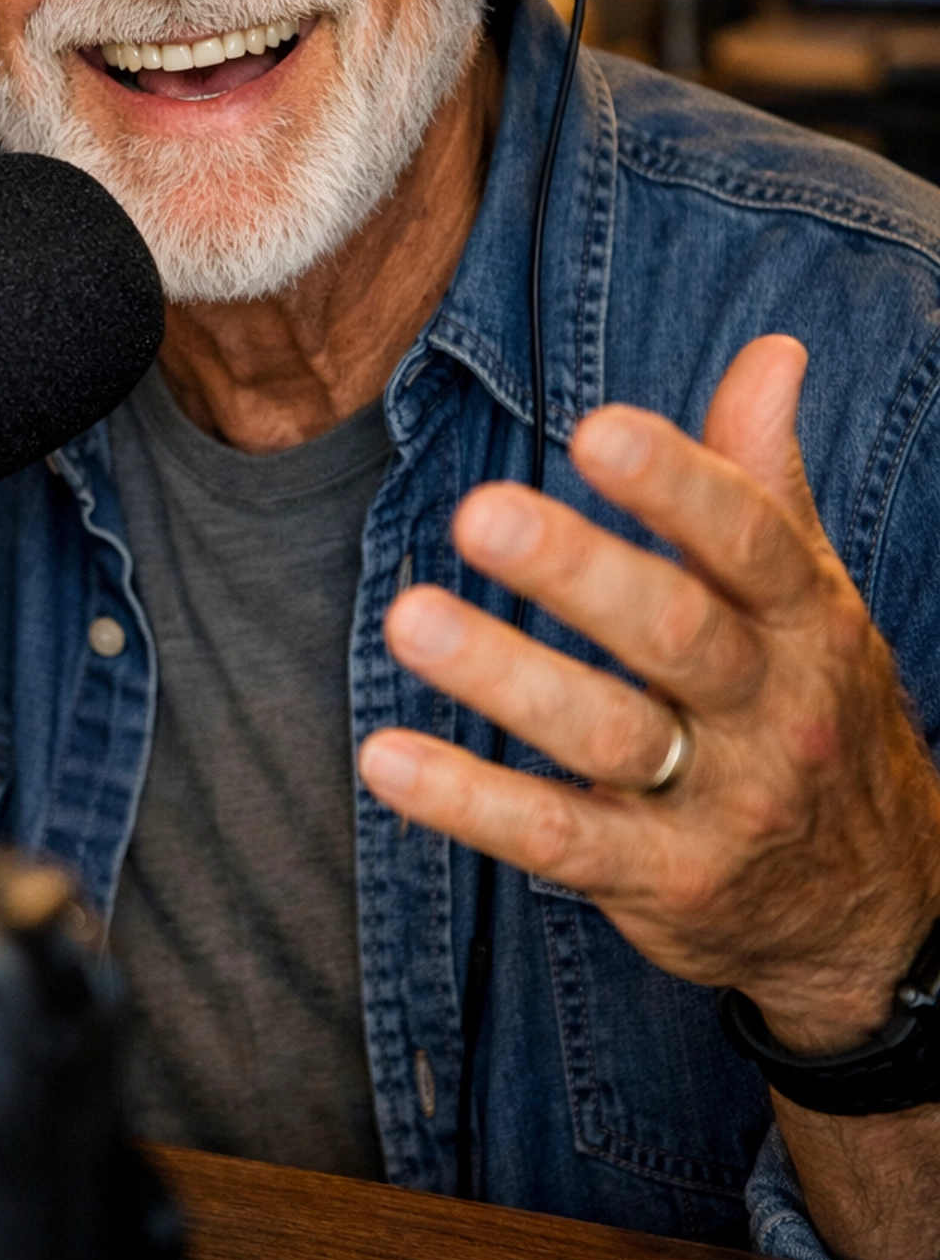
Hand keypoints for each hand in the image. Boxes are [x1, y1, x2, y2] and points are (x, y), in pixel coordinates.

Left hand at [358, 335, 939, 1051]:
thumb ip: (764, 480)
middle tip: (479, 514)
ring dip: (503, 677)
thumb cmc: (812, 709)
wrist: (871, 908)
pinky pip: (559, 841)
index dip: (677, 484)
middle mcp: (774, 710)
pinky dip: (470, 804)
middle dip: (578, 573)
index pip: (750, 542)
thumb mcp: (811, 599)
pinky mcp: (662, 882)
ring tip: (408, 619)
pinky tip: (388, 760)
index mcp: (807, 621)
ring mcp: (721, 805)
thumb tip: (772, 352)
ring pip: (607, 735)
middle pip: (676, 633)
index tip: (598, 429)